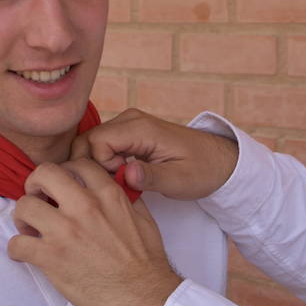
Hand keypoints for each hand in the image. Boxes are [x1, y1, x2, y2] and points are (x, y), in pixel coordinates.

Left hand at [7, 158, 182, 305]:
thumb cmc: (146, 263)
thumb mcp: (143, 219)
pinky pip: (17, 244)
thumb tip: (116, 189)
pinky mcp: (51, 258)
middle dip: (35, 184)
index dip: (65, 173)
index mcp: (108, 195)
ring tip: (30, 229)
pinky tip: (26, 253)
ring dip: (22, 218)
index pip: (77, 164)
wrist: (143, 298)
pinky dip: (17, 249)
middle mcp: (84, 207)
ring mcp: (65, 232)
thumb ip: (125, 198)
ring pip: (24, 206)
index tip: (61, 188)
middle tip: (38, 199)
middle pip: (44, 174)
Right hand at [70, 109, 239, 200]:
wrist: (218, 160)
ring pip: (92, 142)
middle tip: (113, 184)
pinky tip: (121, 177)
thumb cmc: (202, 170)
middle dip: (91, 166)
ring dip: (97, 165)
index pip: (96, 141)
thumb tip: (126, 174)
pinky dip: (104, 162)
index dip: (100, 165)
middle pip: (88, 140)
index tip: (120, 180)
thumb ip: (151, 177)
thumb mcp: (179, 180)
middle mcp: (130, 120)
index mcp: (141, 128)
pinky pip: (102, 145)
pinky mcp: (129, 133)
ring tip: (119, 182)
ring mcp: (129, 125)